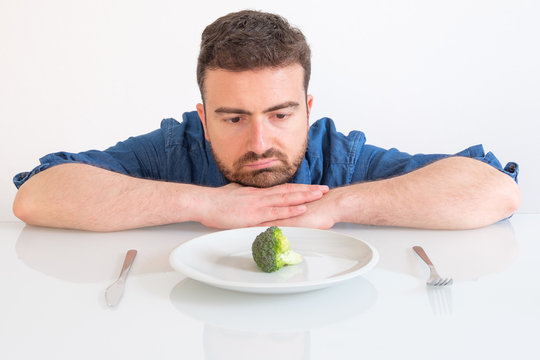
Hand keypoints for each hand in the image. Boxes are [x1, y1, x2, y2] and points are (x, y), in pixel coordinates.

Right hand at [197, 183, 328, 228]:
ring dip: (304, 197)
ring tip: (319, 195)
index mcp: (257, 193)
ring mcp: (259, 205)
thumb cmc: (217, 201)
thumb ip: (246, 195)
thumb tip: (251, 195)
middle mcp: (261, 196)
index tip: (311, 187)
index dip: (298, 188)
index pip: (283, 189)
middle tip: (324, 189)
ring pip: (287, 198)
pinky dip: (290, 209)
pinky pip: (276, 211)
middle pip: (289, 191)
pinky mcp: (254, 215)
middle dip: (308, 190)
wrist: (204, 202)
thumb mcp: (235, 194)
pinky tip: (302, 208)